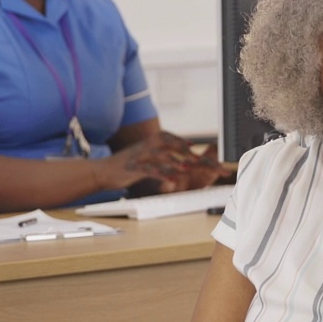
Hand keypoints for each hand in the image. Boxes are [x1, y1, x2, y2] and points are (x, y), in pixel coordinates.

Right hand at [109, 132, 231, 193]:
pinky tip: (172, 179)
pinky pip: (149, 169)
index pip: (184, 145)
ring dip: (177, 160)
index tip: (220, 164)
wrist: (102, 171)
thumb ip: (171, 157)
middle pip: (177, 147)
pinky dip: (162, 173)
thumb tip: (190, 154)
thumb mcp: (153, 160)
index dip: (203, 154)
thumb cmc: (130, 166)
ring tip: (190, 167)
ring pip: (163, 155)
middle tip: (211, 164)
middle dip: (195, 156)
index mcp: (158, 142)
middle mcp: (151, 145)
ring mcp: (141, 155)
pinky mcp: (133, 167)